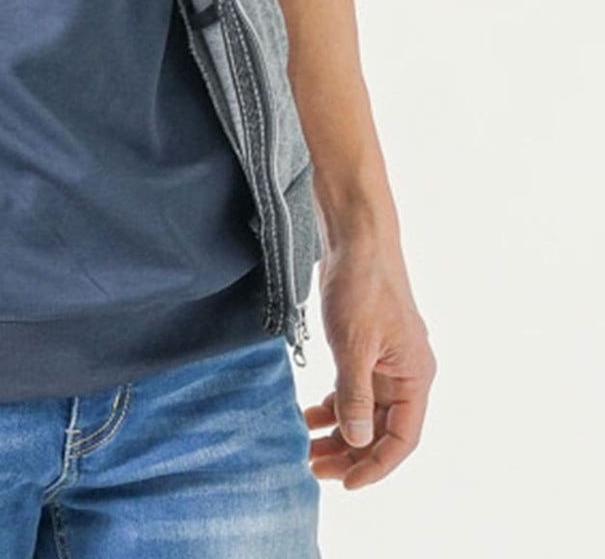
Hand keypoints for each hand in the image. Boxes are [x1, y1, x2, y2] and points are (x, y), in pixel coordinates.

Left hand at [302, 239, 435, 489]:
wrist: (356, 239)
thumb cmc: (363, 286)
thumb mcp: (355, 345)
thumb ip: (355, 395)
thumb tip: (354, 441)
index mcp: (415, 377)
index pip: (401, 439)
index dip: (376, 465)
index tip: (346, 483)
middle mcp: (405, 375)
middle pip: (381, 430)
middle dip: (350, 453)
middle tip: (314, 468)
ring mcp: (386, 362)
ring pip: (364, 412)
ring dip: (339, 433)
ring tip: (306, 449)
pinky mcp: (366, 348)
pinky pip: (353, 390)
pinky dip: (334, 406)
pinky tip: (309, 416)